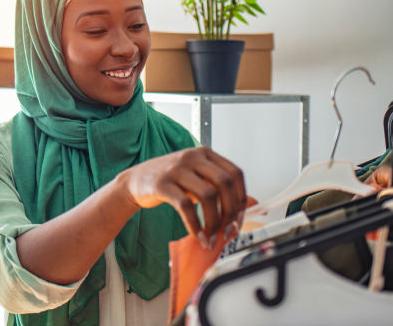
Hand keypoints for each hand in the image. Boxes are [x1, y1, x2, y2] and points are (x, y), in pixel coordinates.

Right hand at [117, 146, 246, 248]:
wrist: (135, 181)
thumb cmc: (172, 181)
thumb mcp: (198, 180)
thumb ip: (222, 190)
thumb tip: (257, 207)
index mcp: (206, 154)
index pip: (235, 173)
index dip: (241, 199)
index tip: (239, 220)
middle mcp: (193, 157)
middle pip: (224, 183)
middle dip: (230, 212)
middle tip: (228, 231)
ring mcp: (177, 168)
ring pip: (208, 196)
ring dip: (213, 222)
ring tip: (211, 237)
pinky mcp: (162, 183)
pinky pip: (185, 206)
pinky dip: (195, 225)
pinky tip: (197, 236)